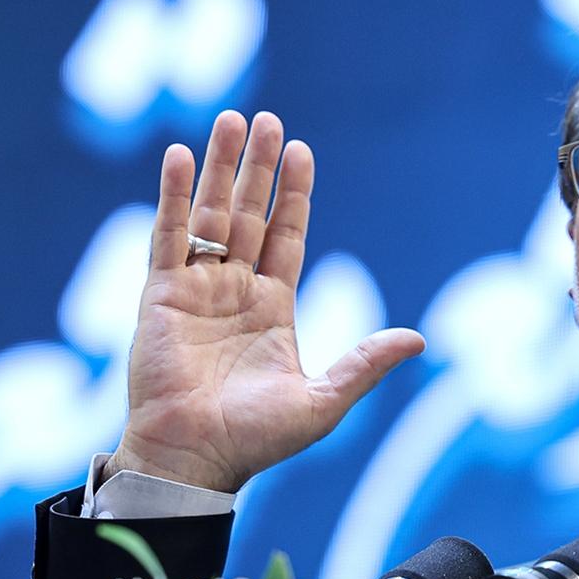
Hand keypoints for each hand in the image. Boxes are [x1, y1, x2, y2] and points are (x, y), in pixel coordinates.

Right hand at [105, 110, 425, 493]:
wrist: (194, 460)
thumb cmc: (254, 441)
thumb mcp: (322, 400)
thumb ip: (364, 364)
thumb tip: (418, 339)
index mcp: (272, 309)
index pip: (287, 236)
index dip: (295, 195)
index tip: (301, 150)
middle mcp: (233, 291)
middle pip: (247, 213)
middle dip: (256, 167)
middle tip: (265, 119)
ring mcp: (195, 289)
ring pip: (208, 214)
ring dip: (217, 167)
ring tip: (229, 120)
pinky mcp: (161, 295)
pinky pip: (167, 235)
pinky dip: (171, 196)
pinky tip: (179, 156)